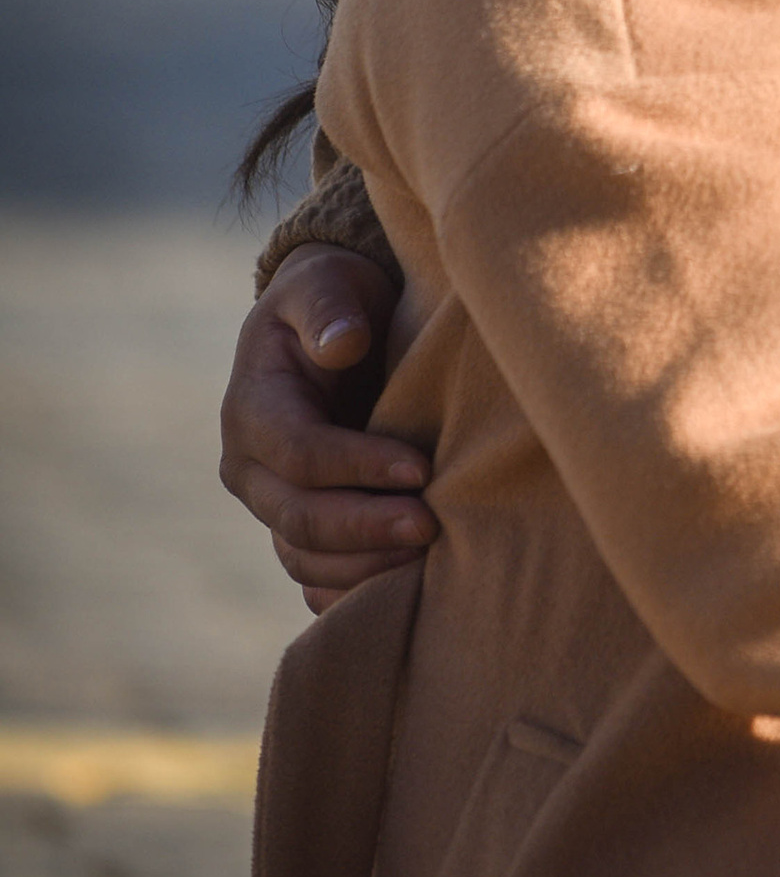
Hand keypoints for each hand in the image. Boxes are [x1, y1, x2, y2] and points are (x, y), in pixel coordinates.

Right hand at [217, 247, 435, 613]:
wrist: (332, 329)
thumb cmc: (332, 300)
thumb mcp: (325, 283)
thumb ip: (328, 307)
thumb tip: (343, 344)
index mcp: (251, 410)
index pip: (300, 453)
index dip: (357, 466)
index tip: (420, 467)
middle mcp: (250, 469)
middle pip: (299, 517)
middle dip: (365, 527)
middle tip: (431, 527)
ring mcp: (271, 505)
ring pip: (305, 558)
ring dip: (365, 567)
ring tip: (430, 560)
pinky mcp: (299, 528)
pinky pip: (315, 577)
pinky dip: (351, 592)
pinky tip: (402, 593)